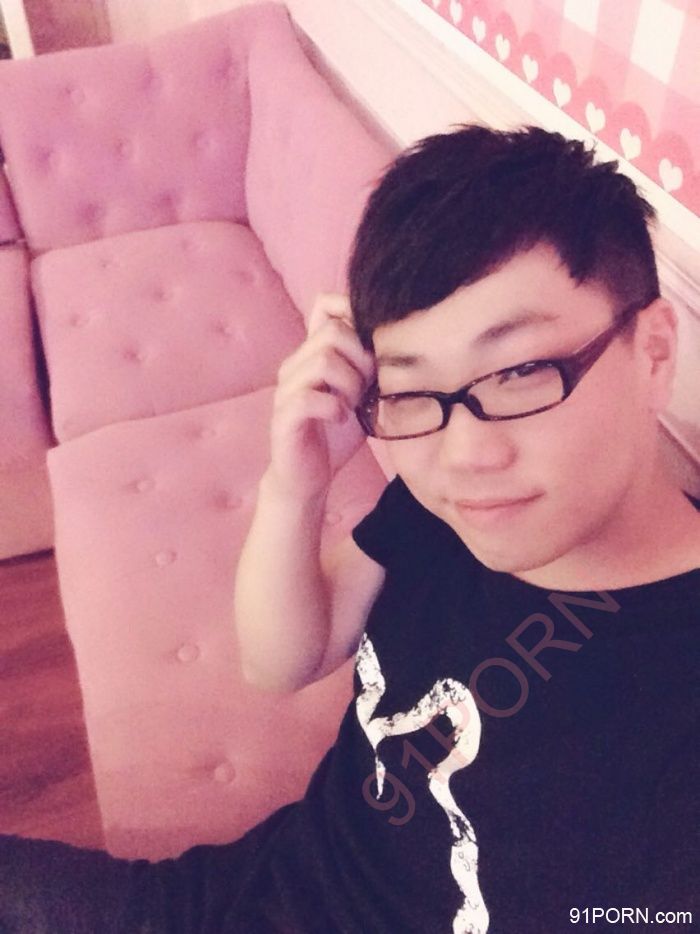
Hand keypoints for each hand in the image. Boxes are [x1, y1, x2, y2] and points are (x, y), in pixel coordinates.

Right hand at [266, 292, 376, 501]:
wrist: (307, 479)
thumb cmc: (335, 435)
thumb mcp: (360, 393)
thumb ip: (370, 367)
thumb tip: (403, 342)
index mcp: (313, 353)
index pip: (325, 304)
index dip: (353, 313)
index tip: (374, 346)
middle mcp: (295, 364)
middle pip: (333, 332)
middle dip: (361, 359)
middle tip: (367, 387)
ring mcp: (287, 389)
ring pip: (323, 360)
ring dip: (350, 383)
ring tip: (354, 405)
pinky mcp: (283, 416)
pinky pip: (309, 396)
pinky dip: (334, 407)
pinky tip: (341, 419)